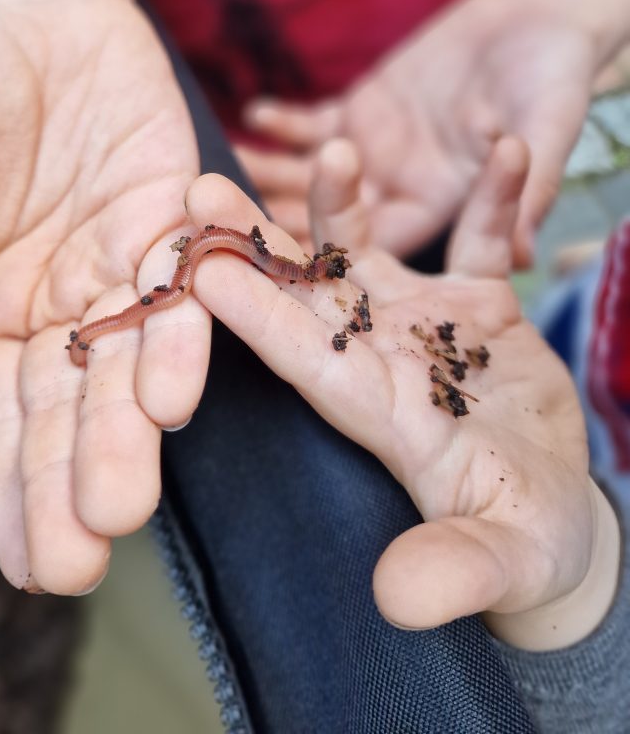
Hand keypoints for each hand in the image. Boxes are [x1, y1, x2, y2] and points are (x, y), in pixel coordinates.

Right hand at [0, 0, 205, 592]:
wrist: (40, 18)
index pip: (3, 422)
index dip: (15, 493)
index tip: (32, 569)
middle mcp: (67, 308)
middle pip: (75, 409)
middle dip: (78, 480)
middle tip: (85, 557)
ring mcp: (128, 267)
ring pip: (136, 358)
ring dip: (134, 424)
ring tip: (128, 495)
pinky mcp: (179, 218)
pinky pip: (187, 276)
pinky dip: (185, 324)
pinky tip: (178, 379)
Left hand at [185, 136, 619, 644]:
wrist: (551, 513)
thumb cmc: (524, 544)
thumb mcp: (503, 556)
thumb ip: (456, 568)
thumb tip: (399, 603)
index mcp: (376, 411)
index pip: (303, 358)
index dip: (256, 316)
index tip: (202, 269)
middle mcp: (380, 358)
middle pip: (309, 291)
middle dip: (258, 240)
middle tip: (198, 185)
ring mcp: (423, 324)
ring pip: (369, 252)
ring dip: (348, 201)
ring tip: (335, 147)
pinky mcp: (476, 305)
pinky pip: (480, 240)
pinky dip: (493, 199)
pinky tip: (502, 149)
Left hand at [239, 0, 597, 263]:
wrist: (539, 20)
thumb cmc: (555, 74)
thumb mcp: (550, 124)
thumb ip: (532, 185)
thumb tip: (525, 254)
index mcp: (442, 208)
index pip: (379, 247)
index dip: (327, 258)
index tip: (272, 266)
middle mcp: (400, 192)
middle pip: (328, 219)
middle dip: (275, 219)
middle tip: (219, 219)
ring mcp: (375, 156)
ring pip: (310, 175)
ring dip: (270, 173)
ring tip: (222, 171)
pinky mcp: (361, 114)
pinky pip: (315, 123)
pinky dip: (288, 121)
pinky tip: (258, 114)